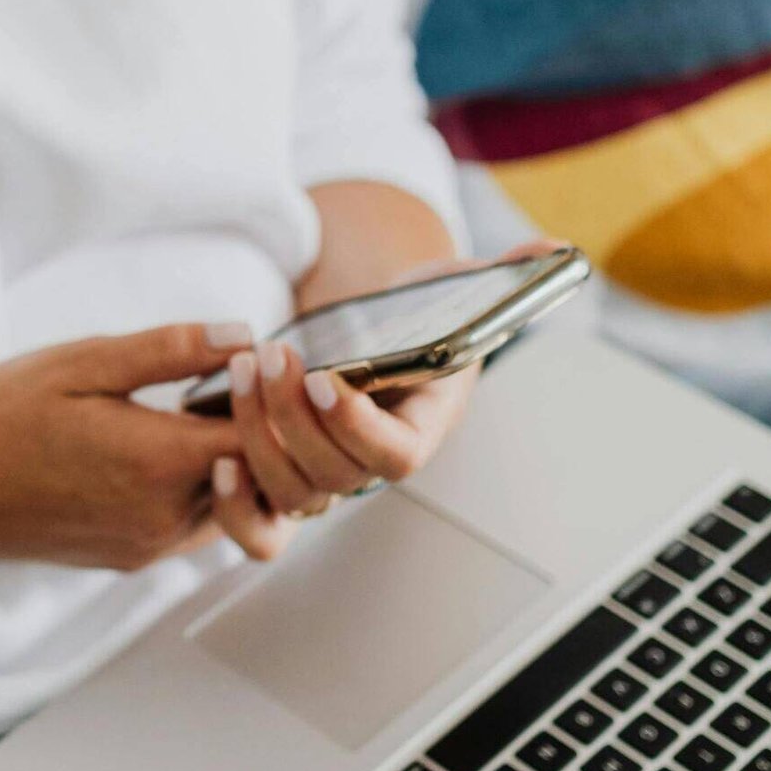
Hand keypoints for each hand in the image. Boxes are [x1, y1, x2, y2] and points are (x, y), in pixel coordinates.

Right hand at [0, 321, 257, 575]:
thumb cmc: (3, 415)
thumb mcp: (82, 362)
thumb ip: (169, 351)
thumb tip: (244, 335)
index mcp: (157, 463)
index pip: (263, 441)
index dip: (278, 400)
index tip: (270, 361)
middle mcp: (164, 518)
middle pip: (263, 483)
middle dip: (273, 434)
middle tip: (260, 384)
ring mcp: (149, 546)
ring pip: (236, 509)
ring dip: (241, 462)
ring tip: (218, 408)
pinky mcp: (133, 557)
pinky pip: (198, 526)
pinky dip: (209, 486)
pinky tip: (179, 442)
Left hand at [207, 237, 569, 560]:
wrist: (379, 330)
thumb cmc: (419, 313)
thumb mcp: (461, 287)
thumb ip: (504, 274)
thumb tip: (554, 251)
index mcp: (421, 426)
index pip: (396, 456)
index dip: (357, 426)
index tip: (324, 378)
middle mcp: (372, 461)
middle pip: (334, 476)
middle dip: (292, 419)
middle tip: (270, 358)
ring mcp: (329, 472)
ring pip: (292, 490)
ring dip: (257, 435)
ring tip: (243, 370)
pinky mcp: (288, 472)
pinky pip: (264, 518)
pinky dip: (237, 504)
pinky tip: (217, 456)